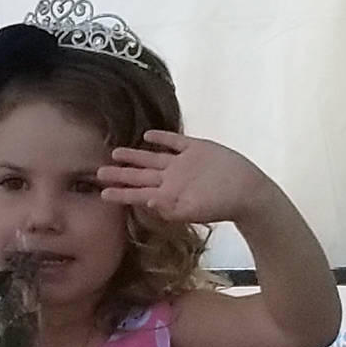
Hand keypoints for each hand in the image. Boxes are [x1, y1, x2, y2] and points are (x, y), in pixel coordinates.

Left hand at [98, 130, 272, 225]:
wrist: (248, 191)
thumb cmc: (221, 206)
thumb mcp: (194, 211)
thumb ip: (170, 209)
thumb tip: (147, 203)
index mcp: (167, 195)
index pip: (138, 194)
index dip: (120, 193)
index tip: (101, 193)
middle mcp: (171, 179)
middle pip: (140, 176)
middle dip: (120, 174)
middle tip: (98, 172)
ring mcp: (182, 164)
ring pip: (153, 159)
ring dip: (135, 155)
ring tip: (115, 152)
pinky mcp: (197, 149)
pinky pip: (175, 142)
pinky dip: (162, 138)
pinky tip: (148, 135)